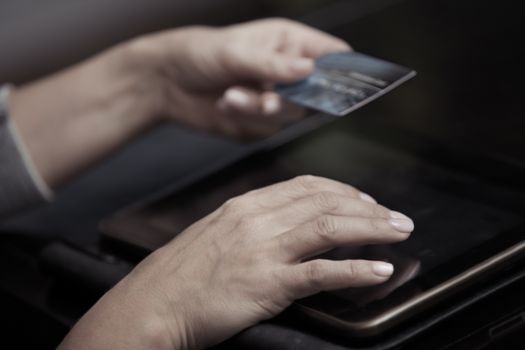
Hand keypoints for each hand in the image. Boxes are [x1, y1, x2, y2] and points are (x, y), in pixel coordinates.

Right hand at [59, 176, 413, 349]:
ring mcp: (263, 251)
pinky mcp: (266, 284)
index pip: (306, 186)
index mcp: (246, 206)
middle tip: (395, 216)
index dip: (343, 191)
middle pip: (325, 202)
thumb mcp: (216, 233)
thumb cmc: (181, 274)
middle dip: (367, 207)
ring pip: (329, 228)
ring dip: (371, 228)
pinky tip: (377, 269)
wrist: (152, 303)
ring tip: (398, 231)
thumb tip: (285, 225)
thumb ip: (252, 224)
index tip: (364, 199)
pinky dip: (354, 270)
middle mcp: (257, 220)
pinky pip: (319, 273)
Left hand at [126, 18, 349, 139]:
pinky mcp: (259, 122)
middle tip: (267, 99)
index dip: (346, 70)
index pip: (332, 55)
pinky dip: (244, 118)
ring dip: (257, 108)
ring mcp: (275, 99)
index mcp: (290, 43)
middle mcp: (288, 73)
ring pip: (287, 115)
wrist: (168, 82)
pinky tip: (225, 104)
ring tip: (230, 95)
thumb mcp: (235, 52)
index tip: (352, 86)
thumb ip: (272, 64)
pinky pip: (264, 129)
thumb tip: (308, 70)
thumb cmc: (201, 53)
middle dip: (287, 99)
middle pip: (315, 94)